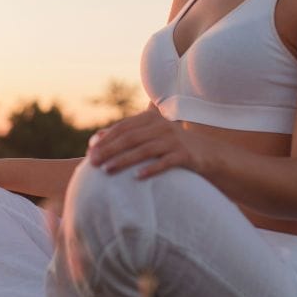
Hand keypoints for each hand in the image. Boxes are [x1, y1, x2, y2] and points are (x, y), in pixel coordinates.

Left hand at [86, 110, 206, 179]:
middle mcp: (161, 126)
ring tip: (107, 170)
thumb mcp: (149, 134)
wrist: (206, 152)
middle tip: (93, 162)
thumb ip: (125, 133)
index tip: (90, 151)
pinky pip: (165, 162)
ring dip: (124, 160)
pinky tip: (137, 177)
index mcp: (150, 118)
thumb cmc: (170, 144)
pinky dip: (151, 169)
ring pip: (144, 150)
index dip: (106, 139)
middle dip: (109, 150)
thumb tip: (95, 139)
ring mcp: (174, 140)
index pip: (123, 127)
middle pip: (130, 138)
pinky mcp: (184, 155)